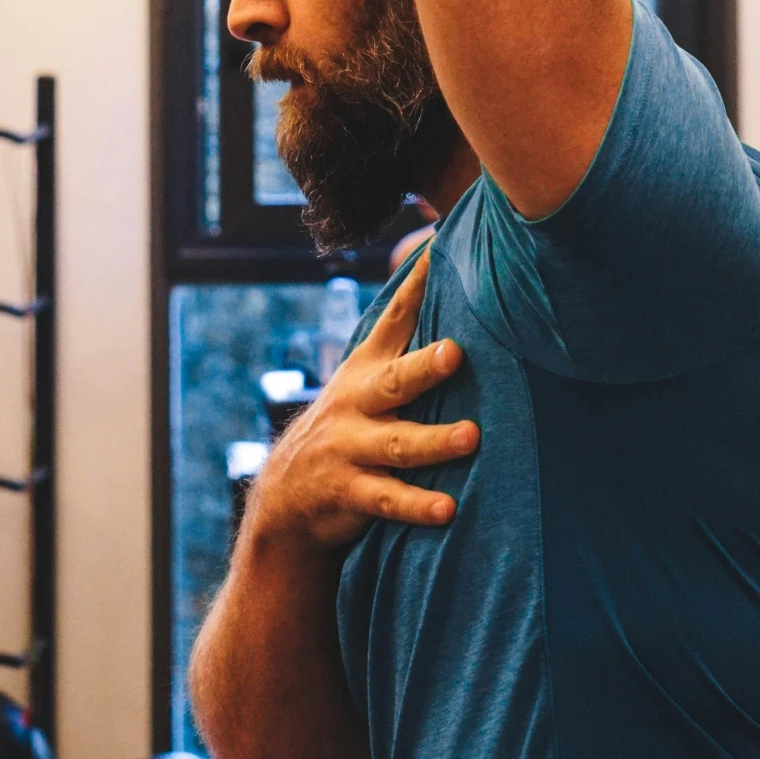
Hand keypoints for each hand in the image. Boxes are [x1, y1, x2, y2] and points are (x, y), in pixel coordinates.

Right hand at [244, 252, 477, 553]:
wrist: (288, 496)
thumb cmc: (350, 427)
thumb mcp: (366, 384)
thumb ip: (404, 349)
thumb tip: (454, 299)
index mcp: (366, 369)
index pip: (394, 319)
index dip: (416, 284)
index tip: (438, 249)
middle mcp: (357, 403)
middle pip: (394, 382)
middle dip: (425, 368)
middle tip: (455, 353)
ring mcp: (350, 447)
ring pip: (398, 443)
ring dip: (435, 442)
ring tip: (471, 437)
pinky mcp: (350, 492)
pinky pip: (387, 500)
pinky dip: (417, 505)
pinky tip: (448, 509)